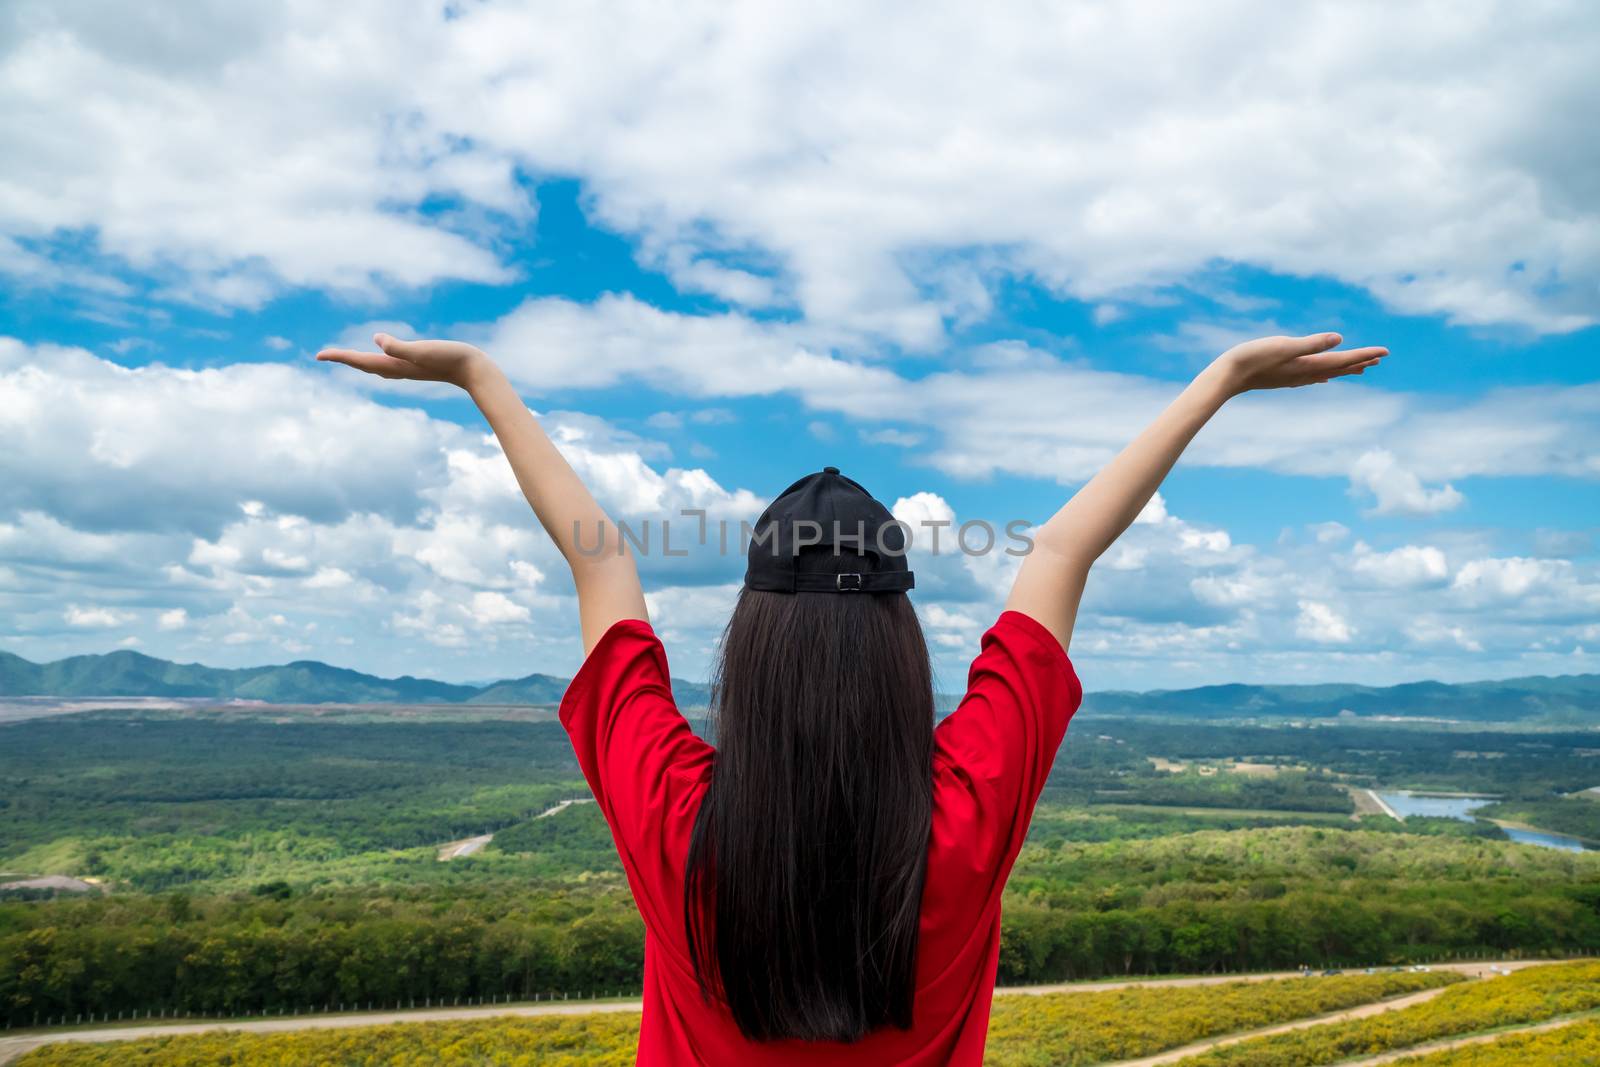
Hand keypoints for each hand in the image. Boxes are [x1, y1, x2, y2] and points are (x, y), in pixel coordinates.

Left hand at [316, 333, 490, 389]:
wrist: (477, 372)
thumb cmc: (451, 358)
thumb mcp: (422, 350)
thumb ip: (398, 347)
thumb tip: (376, 340)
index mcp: (396, 365)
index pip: (360, 361)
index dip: (339, 357)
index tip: (318, 355)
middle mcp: (399, 369)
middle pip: (363, 364)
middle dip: (344, 359)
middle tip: (323, 356)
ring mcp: (409, 369)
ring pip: (376, 366)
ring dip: (359, 361)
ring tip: (346, 357)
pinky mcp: (419, 365)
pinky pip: (390, 363)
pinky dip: (378, 359)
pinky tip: (381, 354)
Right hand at [1213, 332, 1387, 394]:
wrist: (1227, 376)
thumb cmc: (1253, 357)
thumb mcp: (1284, 346)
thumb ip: (1312, 343)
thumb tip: (1339, 339)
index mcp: (1308, 364)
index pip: (1343, 359)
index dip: (1365, 354)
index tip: (1386, 352)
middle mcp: (1304, 373)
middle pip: (1339, 368)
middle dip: (1360, 362)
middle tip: (1380, 359)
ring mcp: (1294, 377)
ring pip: (1327, 373)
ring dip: (1345, 368)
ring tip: (1361, 368)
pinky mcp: (1284, 376)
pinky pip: (1312, 376)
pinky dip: (1324, 374)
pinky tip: (1323, 376)